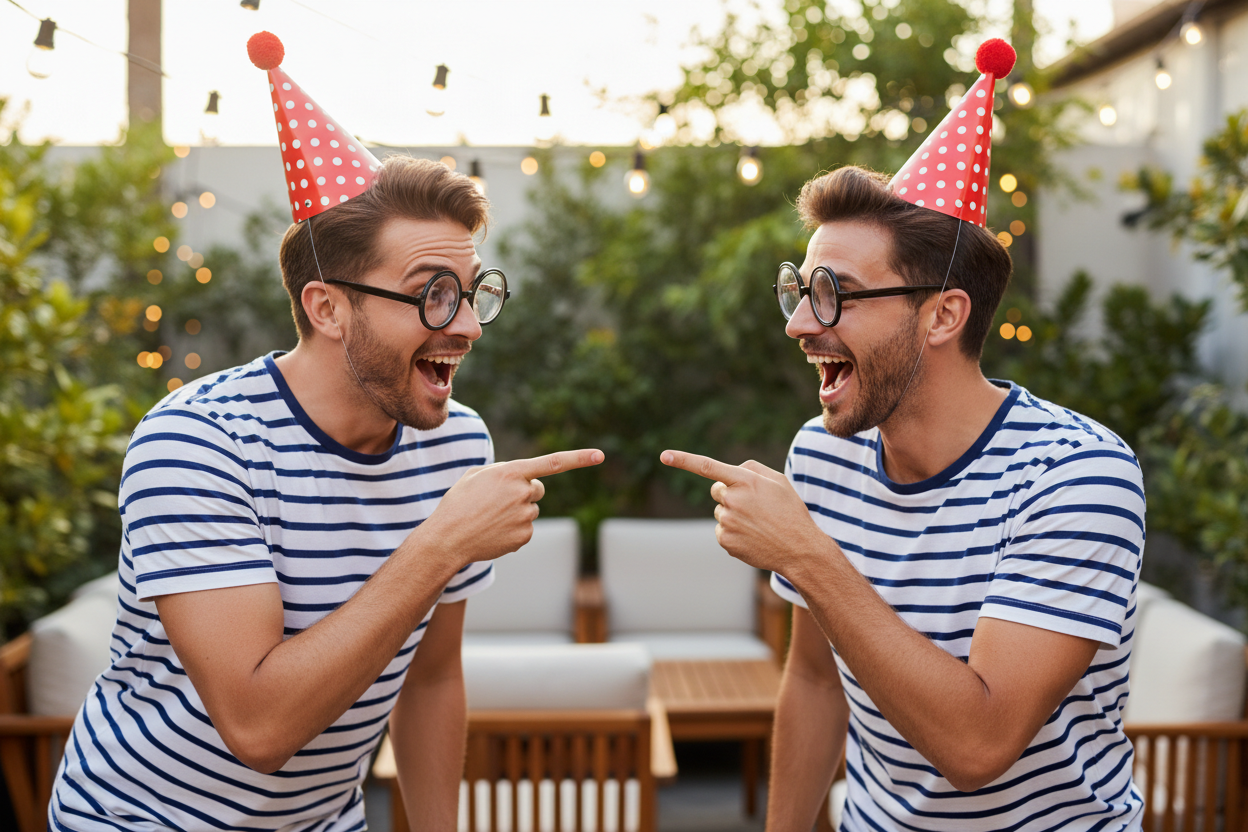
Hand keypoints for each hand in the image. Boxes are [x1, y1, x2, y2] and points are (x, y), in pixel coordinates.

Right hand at [420, 449, 603, 567]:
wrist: (447, 538)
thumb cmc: (458, 504)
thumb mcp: (475, 476)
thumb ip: (502, 471)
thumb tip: (521, 479)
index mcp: (511, 472)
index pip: (553, 463)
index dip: (579, 458)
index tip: (600, 456)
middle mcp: (523, 492)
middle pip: (537, 489)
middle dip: (525, 492)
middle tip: (499, 501)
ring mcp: (526, 515)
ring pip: (531, 510)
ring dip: (516, 512)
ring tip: (490, 519)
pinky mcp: (525, 536)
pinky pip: (526, 529)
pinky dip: (513, 531)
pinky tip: (494, 532)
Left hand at [660, 450, 828, 573]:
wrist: (799, 549)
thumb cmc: (789, 511)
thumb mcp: (778, 481)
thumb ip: (751, 469)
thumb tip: (728, 471)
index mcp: (745, 481)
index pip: (708, 467)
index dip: (684, 460)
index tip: (664, 455)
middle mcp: (733, 500)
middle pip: (716, 491)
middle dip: (729, 494)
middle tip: (754, 506)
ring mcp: (727, 522)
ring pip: (720, 511)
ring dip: (733, 514)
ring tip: (757, 524)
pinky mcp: (725, 540)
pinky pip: (721, 529)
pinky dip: (733, 532)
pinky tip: (752, 536)